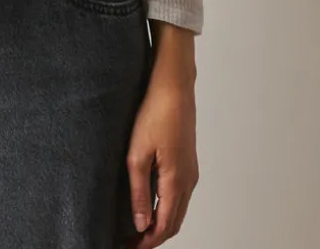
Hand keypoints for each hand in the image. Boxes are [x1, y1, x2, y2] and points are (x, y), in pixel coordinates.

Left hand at [125, 22, 198, 246]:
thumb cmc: (154, 114)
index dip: (147, 242)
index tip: (128, 247)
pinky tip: (149, 203)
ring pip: (178, 209)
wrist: (174, 87)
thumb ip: (138, 191)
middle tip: (130, 241)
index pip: (164, 226)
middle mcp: (188, 180)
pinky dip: (166, 207)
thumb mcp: (137, 154)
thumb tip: (141, 224)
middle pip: (174, 222)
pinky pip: (179, 194)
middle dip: (153, 236)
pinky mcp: (188, 161)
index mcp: (176, 181)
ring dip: (160, 223)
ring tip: (136, 226)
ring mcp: (191, 171)